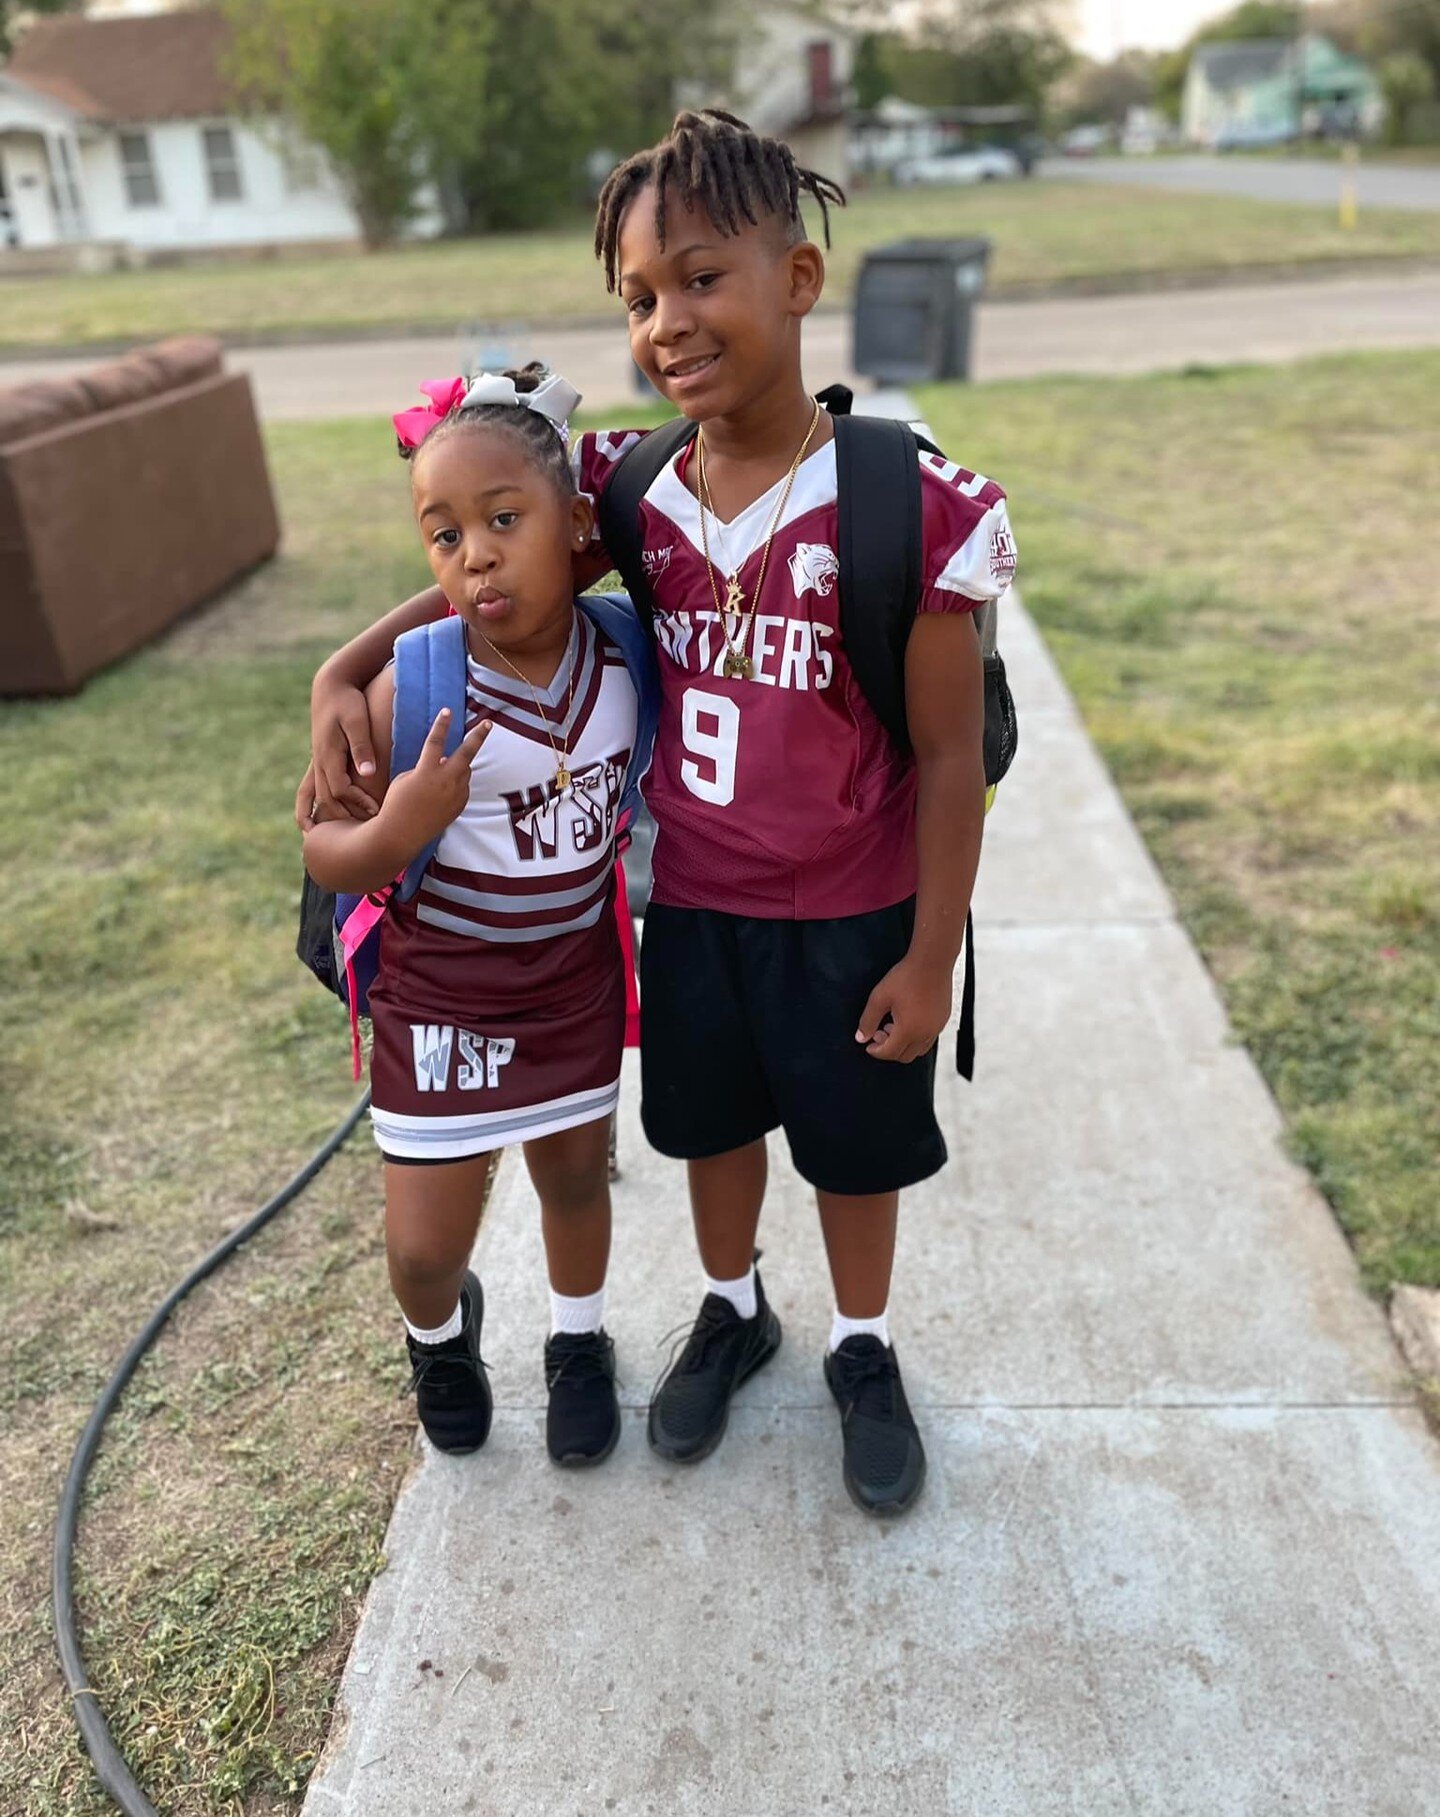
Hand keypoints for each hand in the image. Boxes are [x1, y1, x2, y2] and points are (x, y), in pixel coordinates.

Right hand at [295, 672, 381, 829]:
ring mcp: (316, 761)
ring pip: (314, 797)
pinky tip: (308, 824)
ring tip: (321, 840)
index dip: (357, 802)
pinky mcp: (318, 759)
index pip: (341, 789)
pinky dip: (306, 807)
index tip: (376, 809)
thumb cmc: (347, 702)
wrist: (331, 686)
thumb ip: (362, 748)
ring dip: (319, 818)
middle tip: (362, 831)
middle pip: (327, 799)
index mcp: (329, 754)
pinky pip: (307, 789)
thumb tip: (368, 773)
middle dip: (343, 817)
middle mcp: (319, 761)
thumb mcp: (356, 721)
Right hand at [378, 710, 491, 851]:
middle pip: (467, 754)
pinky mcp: (459, 806)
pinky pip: (463, 788)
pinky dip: (456, 784)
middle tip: (488, 723)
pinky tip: (442, 791)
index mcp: (427, 771)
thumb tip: (443, 762)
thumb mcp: (406, 779)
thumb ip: (426, 767)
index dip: (441, 725)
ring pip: (465, 771)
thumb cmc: (397, 804)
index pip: (436, 742)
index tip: (448, 710)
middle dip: (478, 736)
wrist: (402, 834)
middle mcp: (445, 782)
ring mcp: (455, 795)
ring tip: (445, 770)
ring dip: (459, 766)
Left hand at [855, 957, 953, 1063]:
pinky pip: (929, 1039)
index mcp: (908, 1030)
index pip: (889, 1052)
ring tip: (893, 1025)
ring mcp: (937, 1027)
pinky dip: (916, 1037)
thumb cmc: (905, 977)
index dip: (876, 1051)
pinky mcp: (943, 1020)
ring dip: (903, 1044)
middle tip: (879, 1032)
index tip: (868, 1044)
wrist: (932, 961)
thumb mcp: (879, 997)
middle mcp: (925, 1033)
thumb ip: (868, 1020)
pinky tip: (907, 1020)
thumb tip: (861, 1038)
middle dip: (889, 1049)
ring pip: (919, 1050)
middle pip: (905, 1056)